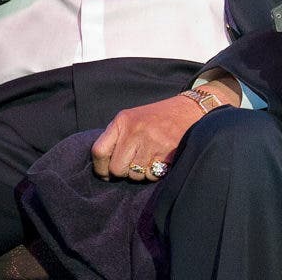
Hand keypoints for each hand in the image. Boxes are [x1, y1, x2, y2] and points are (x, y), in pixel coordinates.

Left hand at [91, 76, 240, 181]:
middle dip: (123, 172)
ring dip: (140, 173)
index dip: (100, 167)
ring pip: (135, 175)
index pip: (99, 150)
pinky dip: (154, 173)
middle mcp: (134, 131)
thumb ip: (116, 137)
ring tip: (148, 158)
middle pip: (116, 168)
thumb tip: (102, 167)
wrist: (188, 111)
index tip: (105, 174)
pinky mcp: (167, 154)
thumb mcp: (131, 119)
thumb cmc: (156, 118)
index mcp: (122, 121)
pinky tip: (159, 160)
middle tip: (132, 164)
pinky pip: (152, 176)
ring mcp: (151, 142)